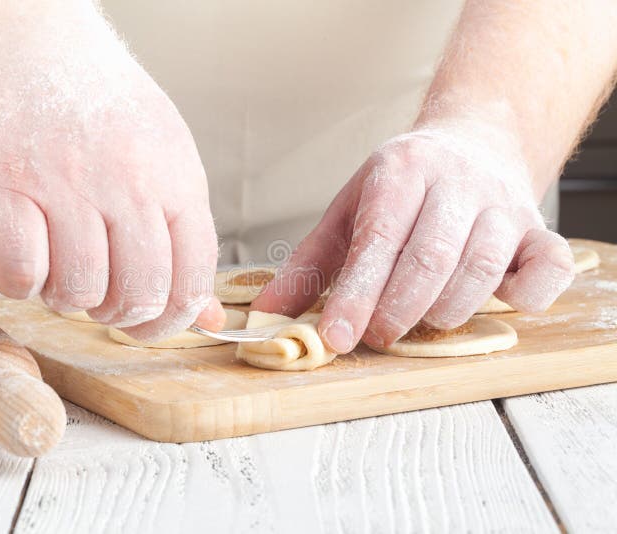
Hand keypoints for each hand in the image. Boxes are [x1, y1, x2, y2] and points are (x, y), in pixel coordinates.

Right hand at [0, 7, 222, 339]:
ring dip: (66, 298)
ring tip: (61, 267)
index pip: (191, 280)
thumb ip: (185, 239)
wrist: (37, 47)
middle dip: (118, 314)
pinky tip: (26, 258)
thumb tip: (205, 315)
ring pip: (78, 291)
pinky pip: (20, 273)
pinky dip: (21, 283)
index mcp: (176, 180)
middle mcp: (128, 183)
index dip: (171, 321)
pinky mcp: (7, 185)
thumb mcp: (167, 161)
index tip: (150, 325)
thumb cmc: (104, 108)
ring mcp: (67, 183)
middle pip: (137, 294)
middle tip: (101, 298)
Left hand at [253, 123, 574, 352]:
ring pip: (481, 269)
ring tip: (420, 323)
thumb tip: (269, 315)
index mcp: (401, 170)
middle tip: (378, 336)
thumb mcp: (348, 211)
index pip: (378, 239)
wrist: (472, 144)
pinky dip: (526, 296)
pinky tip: (498, 305)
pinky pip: (547, 267)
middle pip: (431, 258)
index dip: (357, 295)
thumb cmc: (402, 188)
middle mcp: (457, 181)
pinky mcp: (538, 229)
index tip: (336, 338)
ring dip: (446, 310)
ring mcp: (503, 203)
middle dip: (398, 310)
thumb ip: (310, 264)